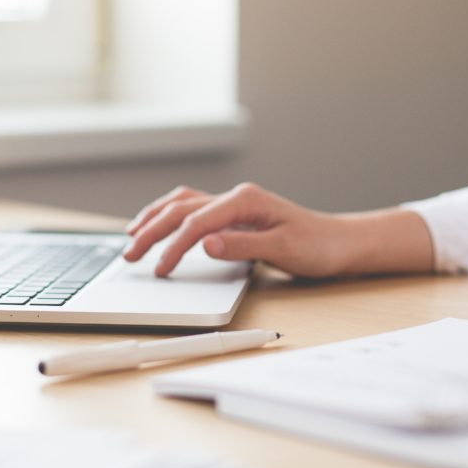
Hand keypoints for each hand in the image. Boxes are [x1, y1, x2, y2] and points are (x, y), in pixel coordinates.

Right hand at [122, 183, 349, 277]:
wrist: (338, 243)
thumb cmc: (317, 246)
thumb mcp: (283, 250)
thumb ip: (242, 246)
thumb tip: (205, 244)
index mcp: (245, 200)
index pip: (197, 222)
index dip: (174, 247)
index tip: (160, 270)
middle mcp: (236, 197)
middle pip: (181, 210)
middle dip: (151, 231)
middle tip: (129, 255)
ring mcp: (234, 204)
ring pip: (182, 204)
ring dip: (154, 218)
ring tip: (131, 235)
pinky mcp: (234, 215)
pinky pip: (193, 209)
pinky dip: (170, 216)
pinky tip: (159, 225)